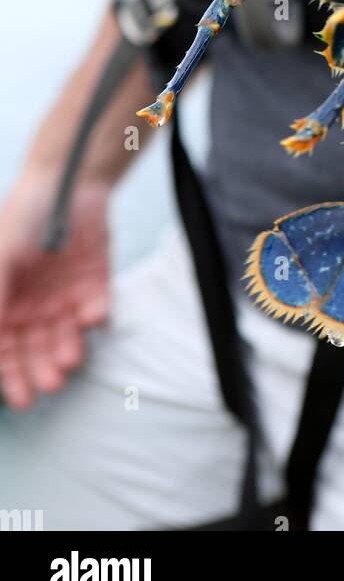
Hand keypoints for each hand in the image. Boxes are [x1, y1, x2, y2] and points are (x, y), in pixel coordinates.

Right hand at [0, 171, 109, 409]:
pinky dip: (96, 317)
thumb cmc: (23, 215)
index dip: (8, 376)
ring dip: (67, 352)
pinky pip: (97, 311)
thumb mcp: (1, 252)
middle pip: (33, 353)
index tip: (18, 399)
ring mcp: (63, 300)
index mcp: (3, 304)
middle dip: (39, 372)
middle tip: (49, 386)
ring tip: (70, 361)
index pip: (2, 350)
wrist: (68, 181)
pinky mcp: (95, 287)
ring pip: (65, 339)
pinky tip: (93, 318)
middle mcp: (31, 309)